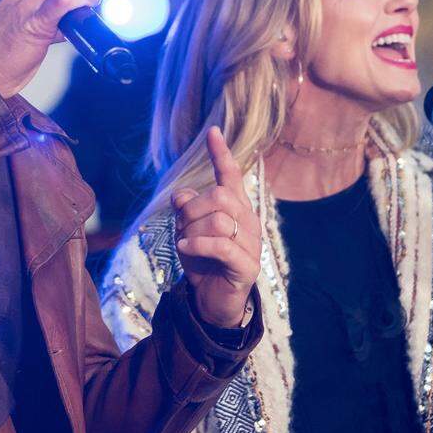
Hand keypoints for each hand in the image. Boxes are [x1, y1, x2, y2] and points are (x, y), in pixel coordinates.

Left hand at [172, 127, 260, 327]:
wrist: (212, 301)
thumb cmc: (202, 261)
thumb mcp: (188, 230)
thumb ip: (186, 209)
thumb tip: (181, 194)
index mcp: (236, 208)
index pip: (232, 175)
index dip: (221, 154)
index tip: (212, 131)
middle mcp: (248, 221)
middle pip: (219, 196)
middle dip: (192, 209)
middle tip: (182, 228)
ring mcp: (251, 244)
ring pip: (219, 219)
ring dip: (192, 230)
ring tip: (185, 244)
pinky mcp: (246, 267)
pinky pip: (221, 245)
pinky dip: (197, 244)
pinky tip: (186, 248)